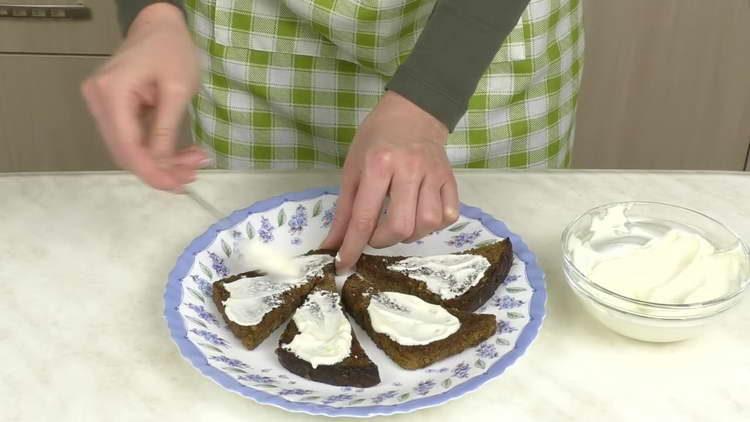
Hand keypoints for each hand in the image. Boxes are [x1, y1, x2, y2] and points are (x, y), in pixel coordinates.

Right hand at [81, 3, 205, 190]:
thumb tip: (161, 165)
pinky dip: (155, 148)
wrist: (159, 25)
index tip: (176, 186)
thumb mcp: (178, 90)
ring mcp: (102, 105)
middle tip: (193, 174)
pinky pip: (132, 137)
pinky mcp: (112, 108)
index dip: (151, 171)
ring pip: (129, 148)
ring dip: (161, 161)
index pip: (127, 146)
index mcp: (111, 93)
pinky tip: (181, 153)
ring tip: (193, 162)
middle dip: (160, 168)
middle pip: (125, 152)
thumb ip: (167, 129)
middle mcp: (98, 101)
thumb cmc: (172, 50)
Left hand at [321, 91, 459, 270]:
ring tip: (398, 224)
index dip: (352, 247)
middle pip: (400, 226)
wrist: (414, 111)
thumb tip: (332, 246)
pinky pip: (449, 215)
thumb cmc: (376, 139)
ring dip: (409, 235)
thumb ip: (344, 210)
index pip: (364, 217)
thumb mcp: (352, 168)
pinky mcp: (450, 179)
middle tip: (375, 235)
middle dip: (383, 241)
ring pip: (427, 224)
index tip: (343, 265)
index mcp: (378, 165)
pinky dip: (434, 225)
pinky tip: (420, 216)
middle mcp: (409, 170)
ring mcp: (433, 174)